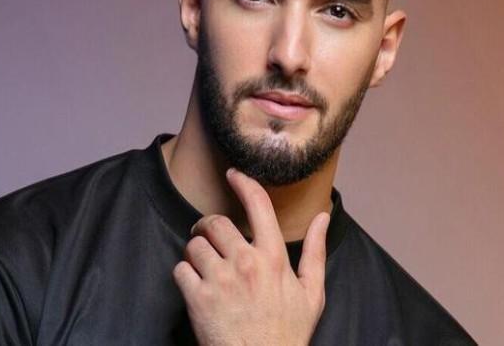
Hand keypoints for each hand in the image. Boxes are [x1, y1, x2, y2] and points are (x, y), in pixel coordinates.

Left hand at [172, 168, 329, 345]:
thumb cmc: (287, 334)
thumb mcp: (312, 294)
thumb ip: (316, 251)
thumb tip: (323, 218)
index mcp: (274, 258)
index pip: (259, 206)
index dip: (244, 183)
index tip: (233, 174)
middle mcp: (246, 263)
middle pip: (216, 223)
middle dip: (209, 227)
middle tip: (209, 237)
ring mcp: (220, 280)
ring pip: (194, 244)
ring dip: (195, 253)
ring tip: (205, 267)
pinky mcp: (198, 298)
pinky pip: (180, 270)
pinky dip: (184, 276)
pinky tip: (196, 287)